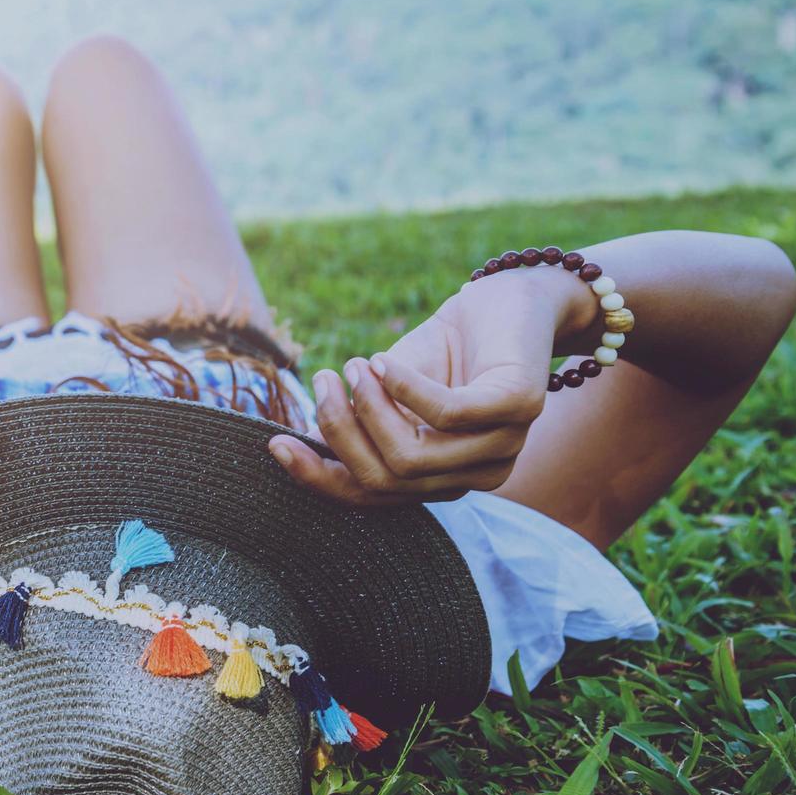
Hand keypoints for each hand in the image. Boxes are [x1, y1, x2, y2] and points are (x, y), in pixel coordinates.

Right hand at [269, 271, 584, 503]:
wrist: (509, 297)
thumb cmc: (445, 348)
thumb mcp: (389, 389)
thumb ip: (359, 422)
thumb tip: (297, 442)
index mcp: (441, 479)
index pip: (372, 498)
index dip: (319, 477)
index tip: (276, 444)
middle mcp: (475, 475)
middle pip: (385, 480)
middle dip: (340, 431)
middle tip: (324, 381)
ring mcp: (504, 446)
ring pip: (411, 458)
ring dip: (370, 408)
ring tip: (356, 367)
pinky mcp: (519, 407)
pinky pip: (448, 415)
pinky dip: (405, 388)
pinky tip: (382, 362)